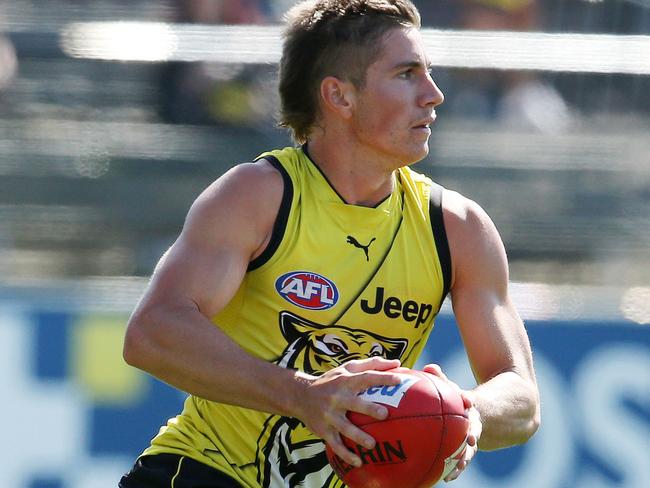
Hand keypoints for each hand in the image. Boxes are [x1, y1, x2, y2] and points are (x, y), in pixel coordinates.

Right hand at [292, 357, 401, 467]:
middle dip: (369, 409)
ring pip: (345, 427)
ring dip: (358, 437)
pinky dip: (346, 454)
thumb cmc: (331, 381)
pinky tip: (359, 462)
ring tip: (372, 444)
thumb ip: (371, 365)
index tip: (399, 380)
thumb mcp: (346, 369)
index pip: (365, 378)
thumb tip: (396, 363)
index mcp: (345, 381)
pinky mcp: (324, 430)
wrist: (299, 395)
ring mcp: (330, 415)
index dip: (382, 378)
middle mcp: (337, 397)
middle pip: (354, 403)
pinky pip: (336, 444)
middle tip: (384, 414)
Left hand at [422, 364, 482, 481]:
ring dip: (465, 458)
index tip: (468, 401)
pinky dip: (456, 468)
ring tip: (456, 469)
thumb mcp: (454, 389)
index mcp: (470, 405)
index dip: (467, 400)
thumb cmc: (461, 400)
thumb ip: (442, 379)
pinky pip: (462, 458)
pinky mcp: (469, 449)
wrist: (492, 414)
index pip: (469, 400)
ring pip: (470, 449)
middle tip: (471, 440)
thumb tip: (429, 367)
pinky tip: (447, 478)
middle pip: (475, 428)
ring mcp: (473, 436)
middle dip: (473, 434)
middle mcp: (474, 422)